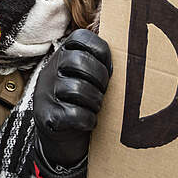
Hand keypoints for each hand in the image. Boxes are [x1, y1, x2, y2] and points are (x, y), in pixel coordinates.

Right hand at [32, 29, 111, 177]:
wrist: (58, 139)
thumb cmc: (80, 103)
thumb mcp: (84, 77)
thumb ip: (99, 63)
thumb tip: (131, 59)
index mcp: (62, 56)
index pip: (81, 37)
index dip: (101, 50)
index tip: (108, 67)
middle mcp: (50, 70)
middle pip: (79, 61)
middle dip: (100, 78)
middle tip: (103, 92)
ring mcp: (46, 93)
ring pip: (78, 88)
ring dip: (95, 101)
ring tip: (96, 108)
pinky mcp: (48, 116)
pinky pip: (75, 114)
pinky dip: (88, 120)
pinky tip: (88, 122)